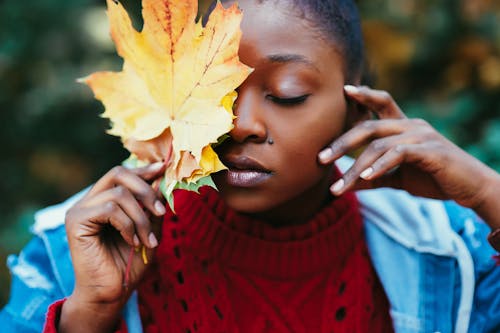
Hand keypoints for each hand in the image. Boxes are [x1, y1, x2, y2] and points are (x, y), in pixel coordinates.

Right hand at [60, 162, 165, 332]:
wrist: (112, 292)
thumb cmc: (129, 263)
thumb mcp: (149, 229)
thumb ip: (152, 206)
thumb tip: (160, 179)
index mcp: (104, 200)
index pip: (123, 174)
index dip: (144, 170)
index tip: (164, 169)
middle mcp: (90, 201)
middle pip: (118, 173)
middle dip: (145, 190)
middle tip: (161, 211)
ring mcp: (80, 210)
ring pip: (119, 194)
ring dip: (140, 218)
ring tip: (147, 240)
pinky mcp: (76, 221)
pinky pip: (109, 210)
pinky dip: (127, 225)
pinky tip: (132, 242)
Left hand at [318, 85, 499, 227]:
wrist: (469, 187)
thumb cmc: (432, 178)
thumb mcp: (397, 177)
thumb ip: (373, 177)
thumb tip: (346, 184)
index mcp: (403, 126)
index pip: (382, 102)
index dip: (364, 95)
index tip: (344, 90)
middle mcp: (411, 125)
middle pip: (368, 127)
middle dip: (341, 142)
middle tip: (320, 158)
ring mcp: (421, 136)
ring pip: (378, 145)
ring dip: (356, 168)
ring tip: (339, 187)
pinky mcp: (430, 151)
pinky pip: (398, 154)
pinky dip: (380, 166)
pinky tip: (366, 178)